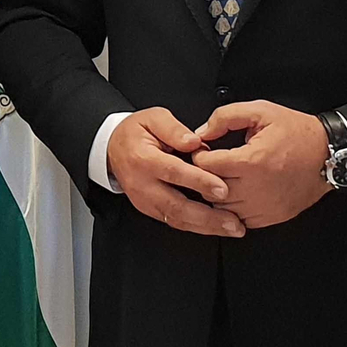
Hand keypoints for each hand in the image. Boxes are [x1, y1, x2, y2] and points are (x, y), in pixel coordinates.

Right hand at [106, 108, 243, 237]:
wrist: (113, 149)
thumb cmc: (136, 133)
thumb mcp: (153, 118)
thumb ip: (174, 129)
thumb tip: (194, 142)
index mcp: (143, 159)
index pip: (173, 172)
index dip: (199, 181)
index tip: (222, 188)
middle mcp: (143, 185)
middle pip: (177, 205)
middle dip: (208, 217)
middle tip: (234, 221)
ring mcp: (146, 201)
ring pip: (177, 219)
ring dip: (206, 227)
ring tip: (232, 228)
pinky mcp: (151, 210)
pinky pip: (175, 222)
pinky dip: (197, 227)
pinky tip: (217, 228)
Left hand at [192, 101, 331, 229]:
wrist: (328, 154)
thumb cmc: (296, 132)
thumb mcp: (260, 111)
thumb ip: (225, 117)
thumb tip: (202, 132)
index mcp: (252, 161)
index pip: (207, 165)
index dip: (200, 154)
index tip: (204, 150)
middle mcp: (257, 188)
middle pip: (210, 189)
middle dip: (205, 175)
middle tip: (211, 164)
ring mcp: (265, 206)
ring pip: (222, 208)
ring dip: (218, 193)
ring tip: (224, 177)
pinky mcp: (272, 217)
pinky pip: (240, 219)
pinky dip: (234, 208)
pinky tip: (239, 191)